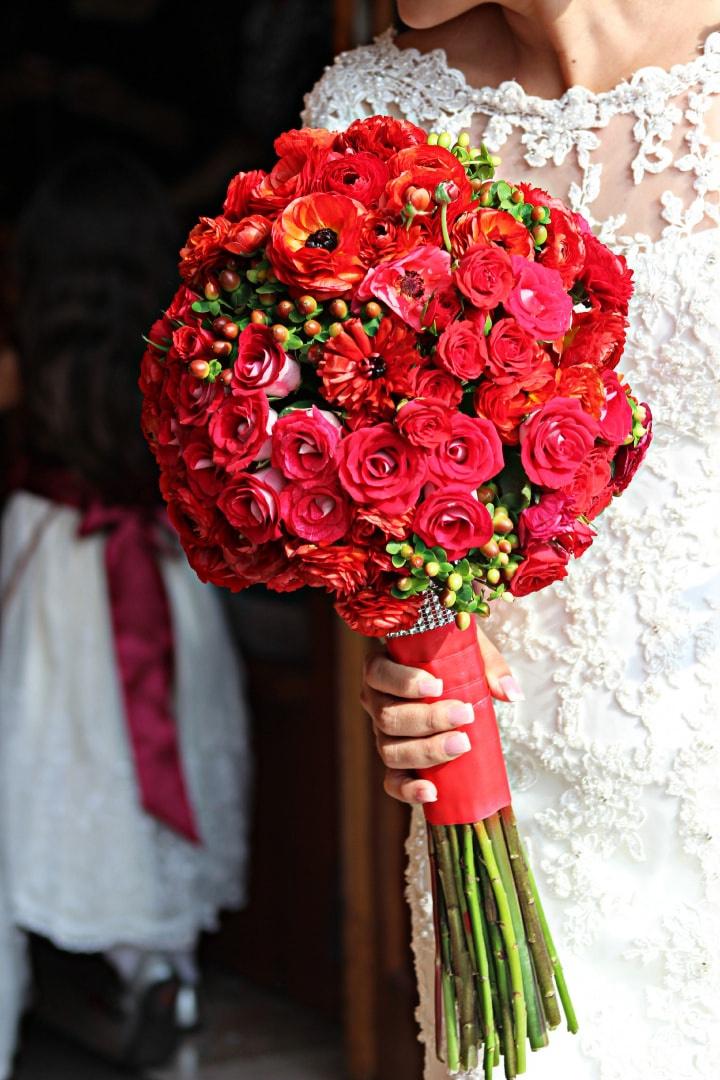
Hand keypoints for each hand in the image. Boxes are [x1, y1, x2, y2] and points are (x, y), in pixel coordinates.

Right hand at [361, 626, 523, 805]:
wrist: (448, 673)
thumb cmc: (451, 656)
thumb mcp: (469, 650)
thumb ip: (489, 666)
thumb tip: (511, 694)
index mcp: (381, 668)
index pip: (378, 673)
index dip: (404, 683)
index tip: (438, 686)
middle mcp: (375, 702)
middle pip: (388, 717)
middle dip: (428, 719)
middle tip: (465, 715)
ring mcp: (383, 735)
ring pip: (390, 750)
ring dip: (427, 750)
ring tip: (462, 744)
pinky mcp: (396, 762)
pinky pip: (393, 781)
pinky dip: (408, 790)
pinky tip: (432, 792)